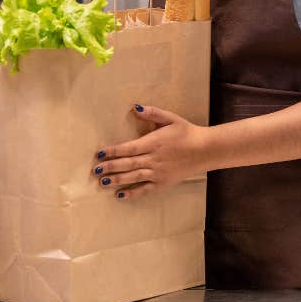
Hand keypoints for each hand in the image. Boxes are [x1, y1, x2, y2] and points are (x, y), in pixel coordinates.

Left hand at [92, 104, 207, 200]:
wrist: (205, 150)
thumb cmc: (185, 132)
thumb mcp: (170, 117)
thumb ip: (152, 112)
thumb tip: (135, 106)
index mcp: (153, 143)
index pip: (129, 148)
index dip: (114, 151)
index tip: (100, 153)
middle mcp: (154, 159)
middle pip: (128, 164)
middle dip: (111, 167)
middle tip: (95, 170)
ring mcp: (159, 173)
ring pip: (134, 177)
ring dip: (118, 180)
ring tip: (103, 182)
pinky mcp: (164, 183)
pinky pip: (146, 189)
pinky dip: (133, 193)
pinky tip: (120, 195)